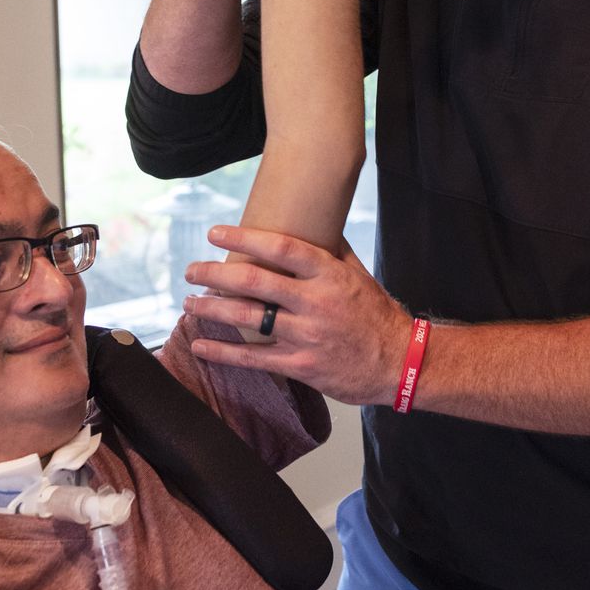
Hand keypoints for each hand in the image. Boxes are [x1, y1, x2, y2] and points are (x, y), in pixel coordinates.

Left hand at [182, 225, 406, 406]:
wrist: (400, 361)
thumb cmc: (377, 315)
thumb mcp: (359, 274)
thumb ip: (333, 251)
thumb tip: (315, 223)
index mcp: (328, 274)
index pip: (280, 248)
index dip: (244, 238)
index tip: (215, 233)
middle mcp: (314, 302)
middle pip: (254, 282)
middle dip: (214, 274)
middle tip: (191, 270)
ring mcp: (306, 336)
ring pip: (248, 318)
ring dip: (212, 308)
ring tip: (189, 302)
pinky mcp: (301, 366)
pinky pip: (254, 358)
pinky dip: (224, 351)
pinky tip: (201, 344)